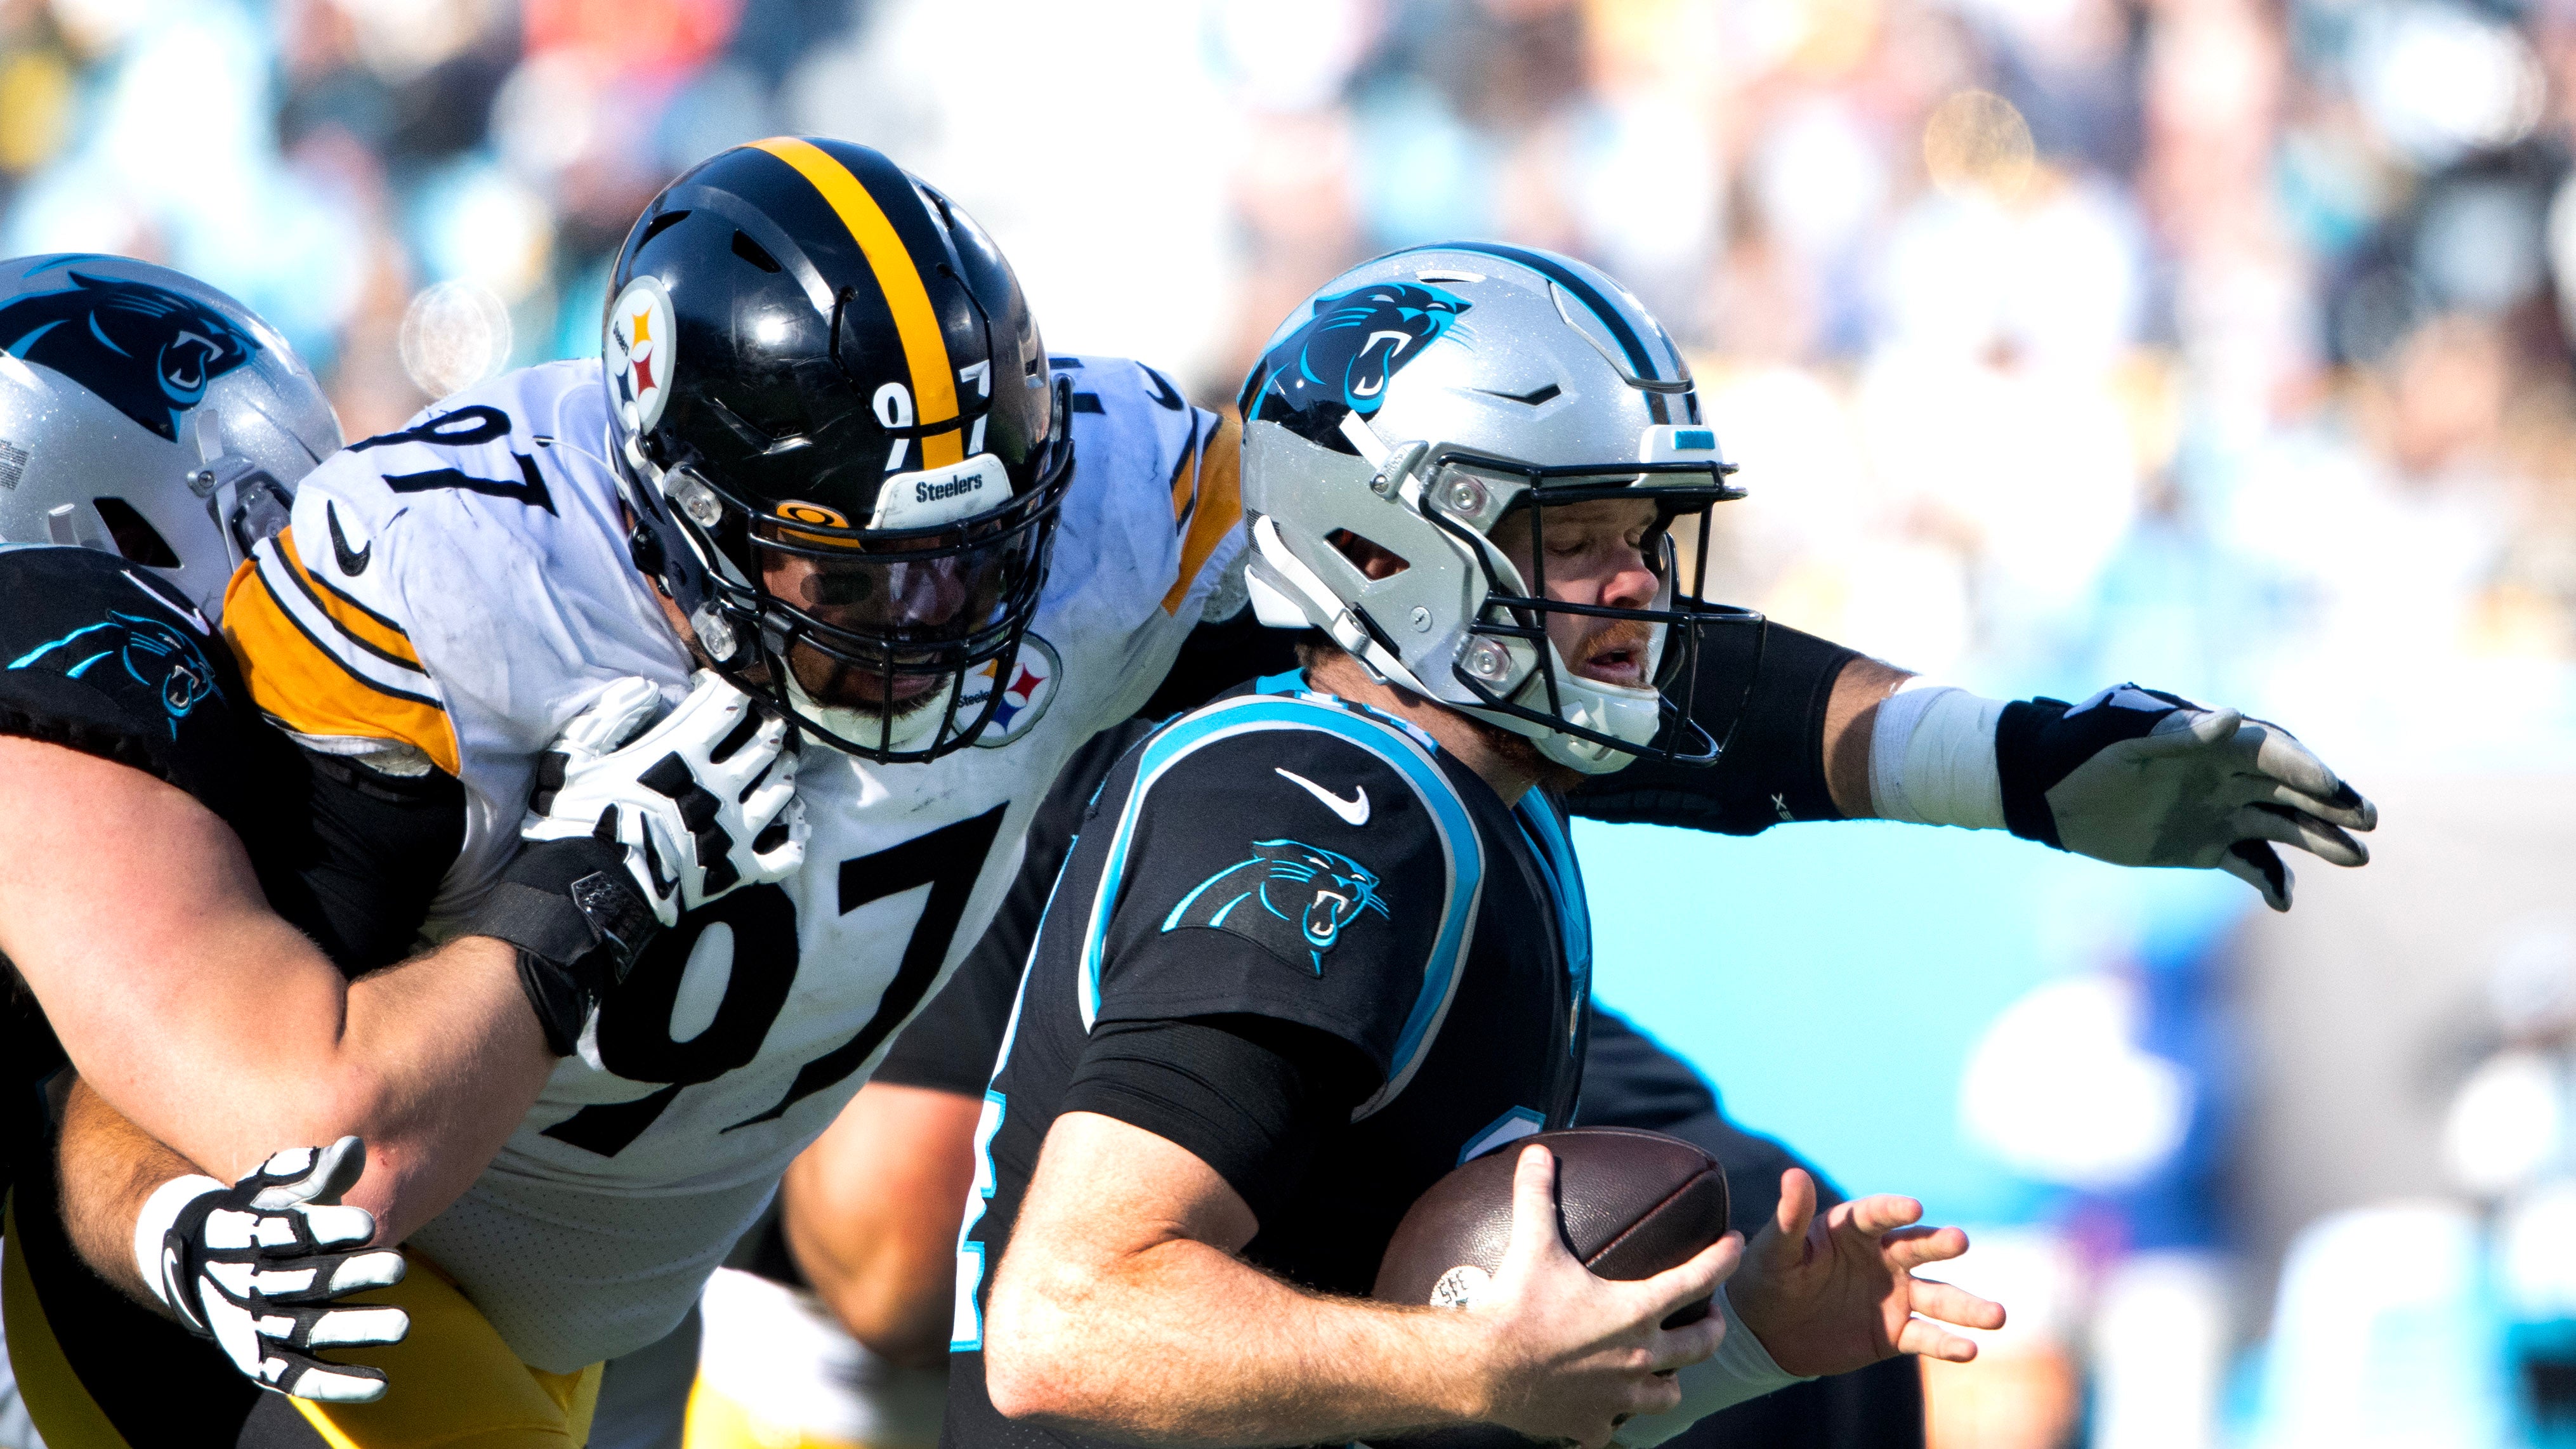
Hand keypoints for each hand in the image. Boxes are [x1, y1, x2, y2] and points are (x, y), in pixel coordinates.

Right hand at [143, 1137, 408, 1401]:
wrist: (208, 1263)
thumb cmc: (261, 1214)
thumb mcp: (280, 1188)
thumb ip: (316, 1172)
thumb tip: (351, 1148)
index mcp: (245, 1235)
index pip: (288, 1233)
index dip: (327, 1229)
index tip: (368, 1225)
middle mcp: (246, 1283)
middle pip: (302, 1282)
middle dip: (349, 1276)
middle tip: (399, 1267)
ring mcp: (253, 1326)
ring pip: (304, 1330)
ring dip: (353, 1329)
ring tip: (404, 1324)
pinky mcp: (261, 1362)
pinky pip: (297, 1377)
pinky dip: (336, 1383)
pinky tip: (381, 1384)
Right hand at [524, 671, 804, 927]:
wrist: (590, 891)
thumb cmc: (579, 820)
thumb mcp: (577, 755)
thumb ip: (611, 715)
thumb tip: (645, 687)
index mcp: (684, 752)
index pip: (729, 705)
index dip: (732, 689)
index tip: (724, 688)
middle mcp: (720, 786)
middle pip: (765, 742)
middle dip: (768, 725)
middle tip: (765, 721)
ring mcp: (735, 829)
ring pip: (782, 789)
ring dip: (783, 772)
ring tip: (780, 764)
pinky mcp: (740, 868)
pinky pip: (788, 852)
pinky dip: (794, 835)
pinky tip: (792, 822)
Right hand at [1465, 1145, 1739, 1448]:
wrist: (1483, 1368)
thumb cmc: (1514, 1304)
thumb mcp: (1532, 1243)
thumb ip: (1538, 1196)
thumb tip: (1536, 1154)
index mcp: (1635, 1312)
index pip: (1697, 1280)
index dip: (1722, 1258)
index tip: (1735, 1246)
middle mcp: (1639, 1357)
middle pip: (1700, 1345)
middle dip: (1713, 1328)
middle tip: (1712, 1317)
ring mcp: (1618, 1396)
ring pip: (1668, 1395)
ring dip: (1670, 1380)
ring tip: (1665, 1369)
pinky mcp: (1591, 1425)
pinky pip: (1615, 1427)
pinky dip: (1613, 1417)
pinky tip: (1604, 1408)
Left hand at [1725, 1170, 2001, 1377]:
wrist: (1768, 1332)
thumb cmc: (1768, 1278)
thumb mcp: (1774, 1250)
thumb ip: (1789, 1218)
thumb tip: (1794, 1174)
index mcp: (1853, 1229)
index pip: (1878, 1215)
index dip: (1893, 1209)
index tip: (1913, 1207)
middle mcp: (1883, 1257)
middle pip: (1918, 1248)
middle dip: (1940, 1244)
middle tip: (1961, 1241)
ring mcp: (1894, 1295)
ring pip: (1937, 1297)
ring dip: (1967, 1306)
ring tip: (1997, 1315)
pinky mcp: (1895, 1333)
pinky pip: (1926, 1337)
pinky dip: (1947, 1344)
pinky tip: (1970, 1350)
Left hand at [1998, 684, 2376, 909]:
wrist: (2045, 791)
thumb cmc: (2081, 752)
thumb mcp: (2123, 741)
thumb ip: (2179, 736)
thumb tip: (2233, 719)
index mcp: (2212, 744)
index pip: (2272, 754)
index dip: (2307, 769)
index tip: (2335, 788)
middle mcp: (2225, 777)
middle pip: (2290, 789)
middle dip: (2331, 803)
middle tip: (2369, 821)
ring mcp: (2219, 812)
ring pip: (2281, 826)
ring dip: (2318, 841)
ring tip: (2357, 858)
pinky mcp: (2204, 846)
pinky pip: (2249, 864)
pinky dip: (2270, 880)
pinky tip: (2283, 900)